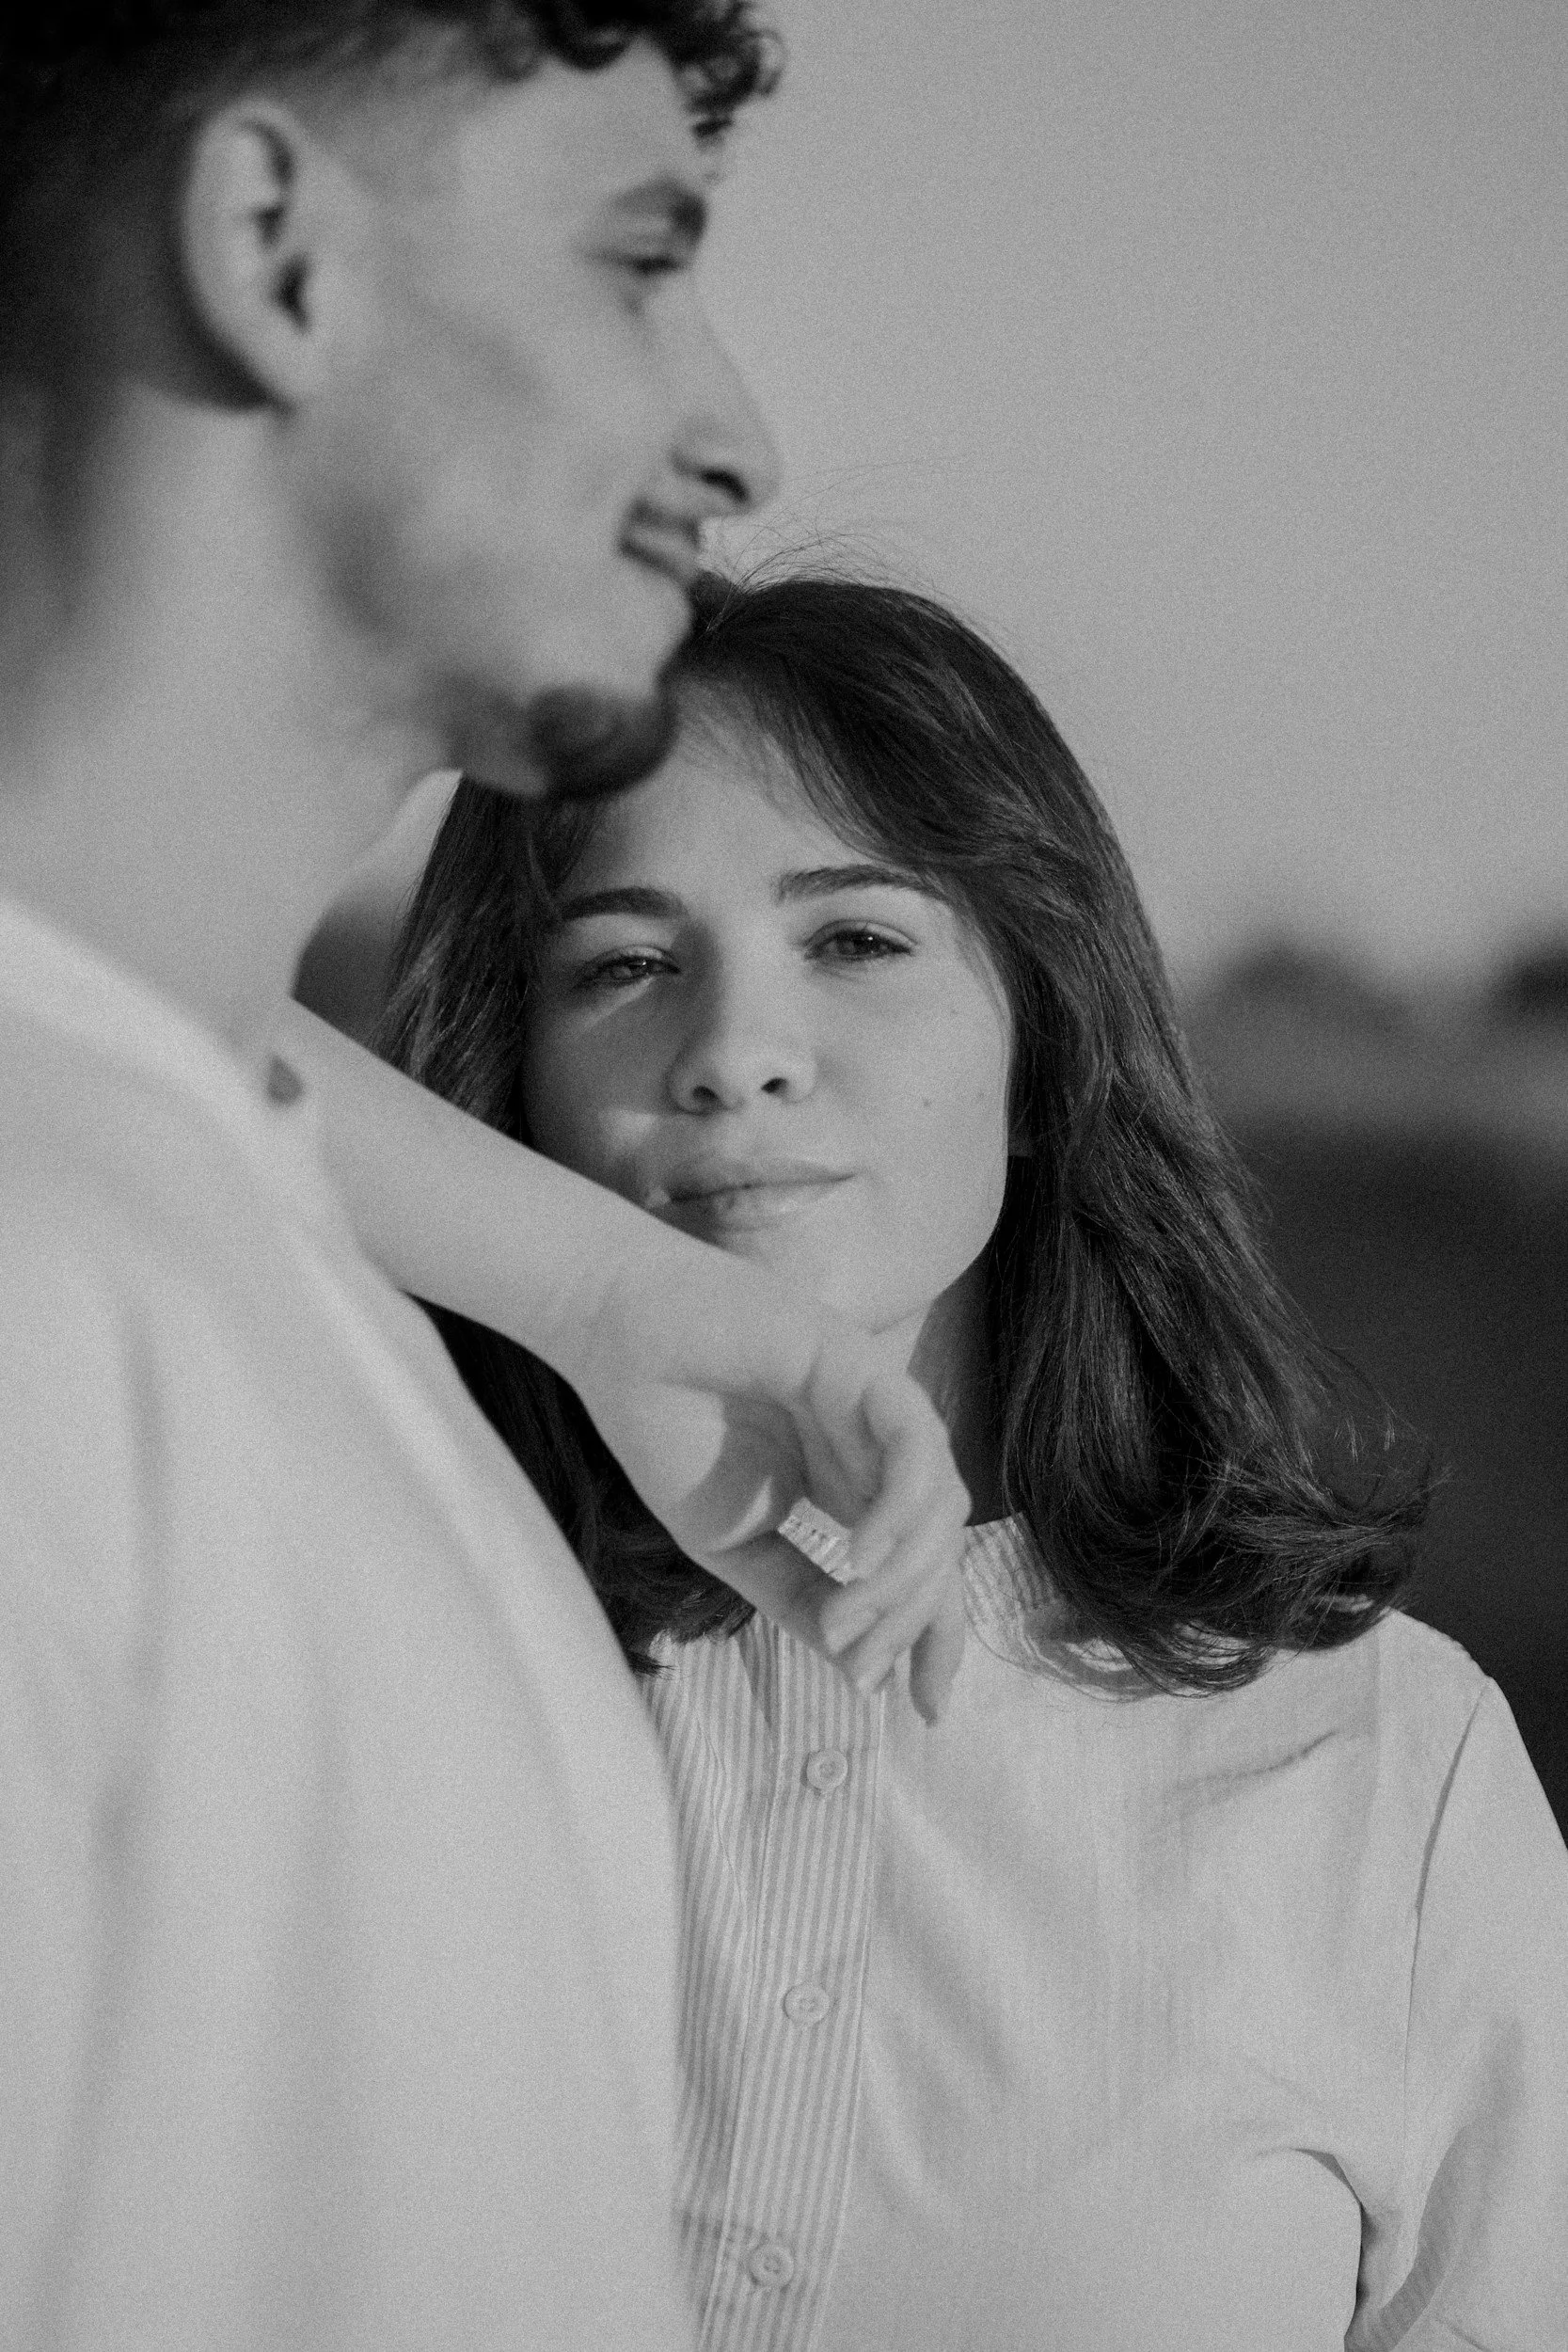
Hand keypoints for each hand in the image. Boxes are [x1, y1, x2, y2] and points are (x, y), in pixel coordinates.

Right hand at [558, 1225, 969, 1723]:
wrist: (615, 1335)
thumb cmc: (664, 1424)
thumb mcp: (733, 1543)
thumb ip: (799, 1598)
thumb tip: (861, 1671)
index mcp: (850, 1487)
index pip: (918, 1568)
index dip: (932, 1636)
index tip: (922, 1709)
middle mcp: (877, 1450)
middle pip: (939, 1548)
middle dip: (919, 1623)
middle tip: (869, 1672)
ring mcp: (877, 1408)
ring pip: (939, 1507)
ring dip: (901, 1580)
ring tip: (846, 1622)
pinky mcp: (865, 1368)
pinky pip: (916, 1451)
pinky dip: (900, 1510)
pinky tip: (860, 1555)